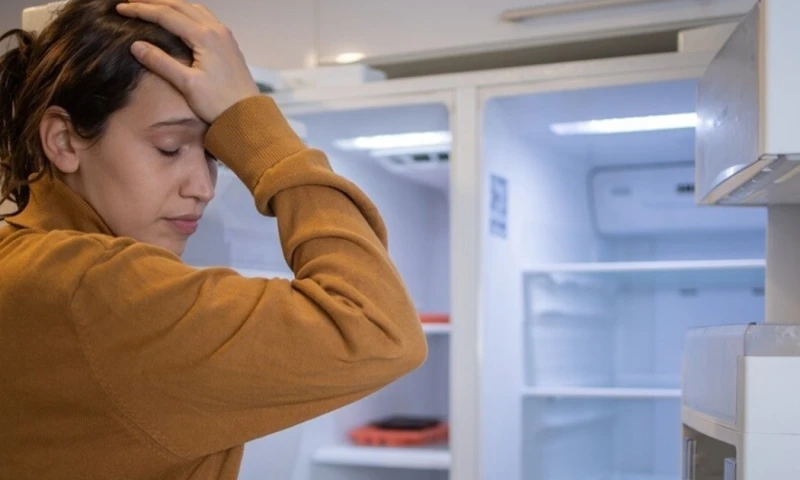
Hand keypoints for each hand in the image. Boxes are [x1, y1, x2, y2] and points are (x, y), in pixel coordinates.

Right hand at [116, 0, 259, 123]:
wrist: (247, 115)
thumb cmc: (219, 103)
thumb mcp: (187, 84)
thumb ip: (161, 62)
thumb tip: (136, 45)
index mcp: (205, 37)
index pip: (166, 15)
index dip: (141, 10)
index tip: (121, 9)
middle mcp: (217, 30)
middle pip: (179, 5)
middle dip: (153, 2)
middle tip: (131, 2)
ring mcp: (224, 35)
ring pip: (193, 8)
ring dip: (171, 4)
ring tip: (151, 5)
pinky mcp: (228, 43)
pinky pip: (204, 17)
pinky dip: (186, 12)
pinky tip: (178, 17)